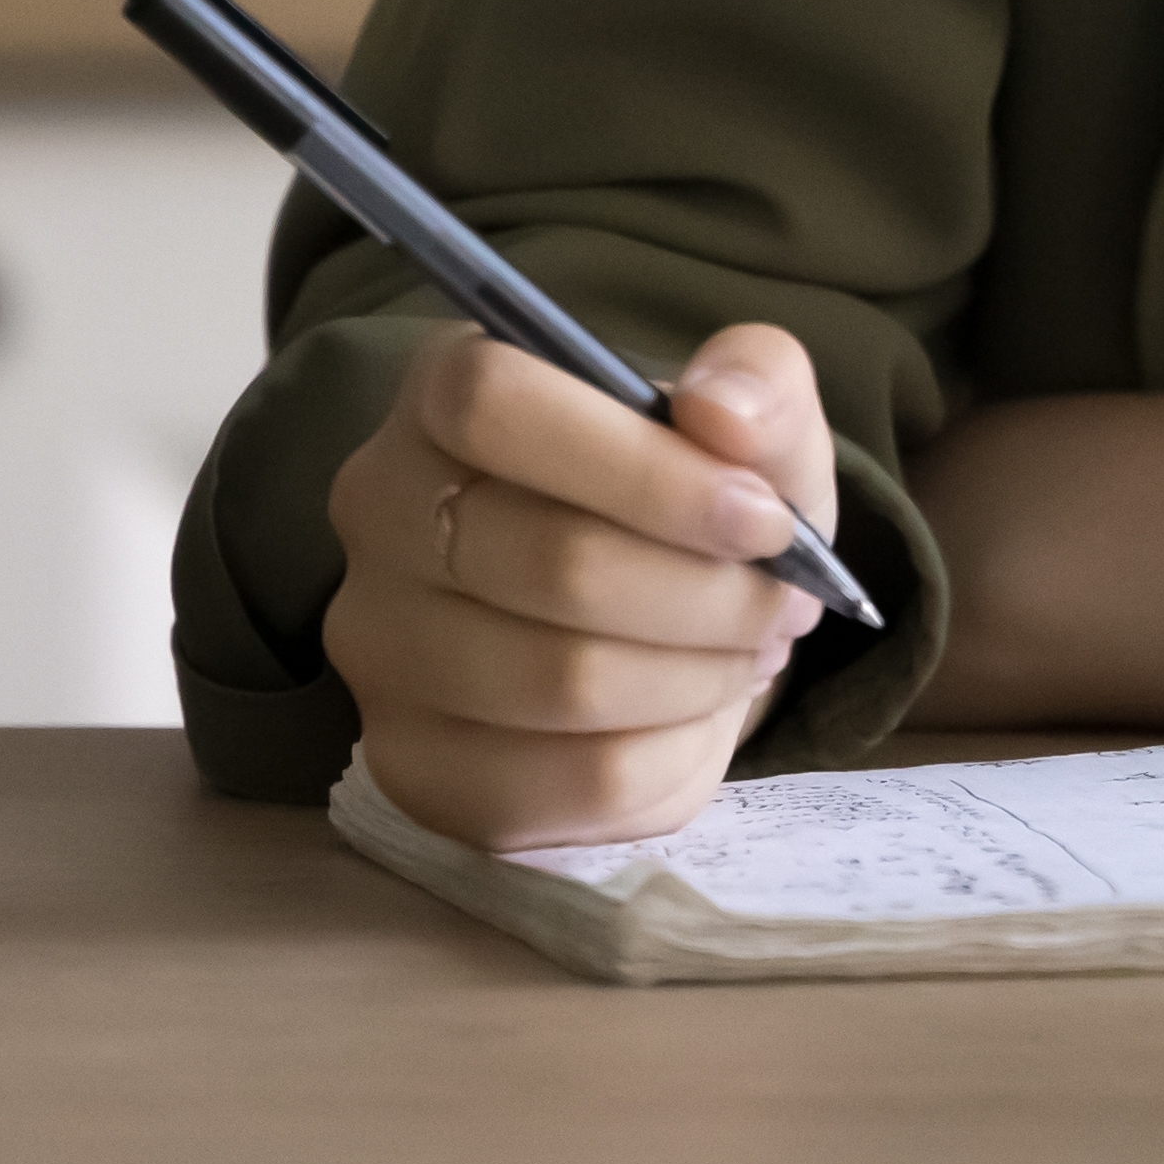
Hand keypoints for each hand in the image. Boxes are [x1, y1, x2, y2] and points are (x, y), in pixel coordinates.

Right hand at [323, 322, 839, 849]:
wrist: (649, 616)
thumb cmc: (689, 496)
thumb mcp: (748, 415)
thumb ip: (757, 381)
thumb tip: (725, 412)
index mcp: (441, 396)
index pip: (494, 405)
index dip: (646, 468)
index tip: (763, 518)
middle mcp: (379, 514)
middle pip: (552, 562)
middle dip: (709, 594)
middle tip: (784, 602)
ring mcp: (380, 649)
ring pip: (564, 682)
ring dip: (700, 673)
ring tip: (748, 651)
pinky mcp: (415, 768)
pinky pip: (572, 782)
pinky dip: (673, 756)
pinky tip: (695, 716)